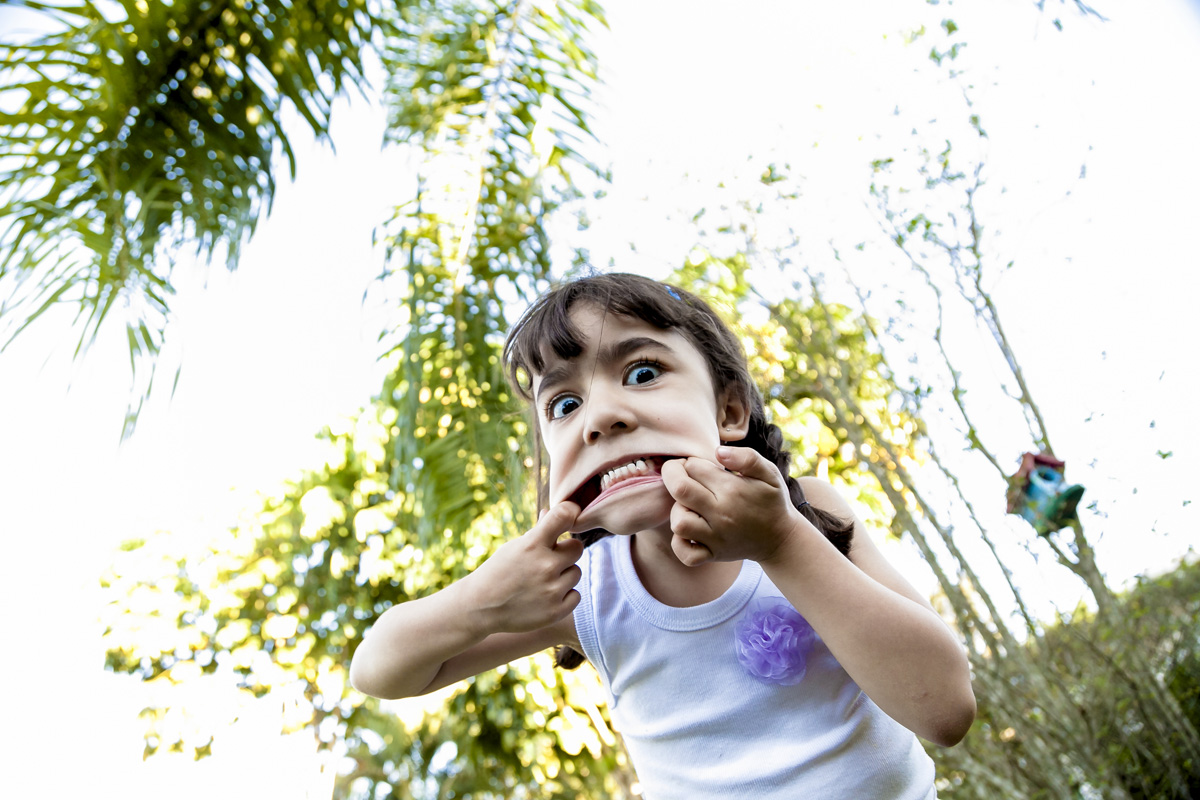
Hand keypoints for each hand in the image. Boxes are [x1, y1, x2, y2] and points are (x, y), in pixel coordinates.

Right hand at [462, 501, 583, 634]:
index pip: (564, 515)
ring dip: (563, 575)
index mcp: (532, 544)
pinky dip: (563, 596)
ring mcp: (552, 591)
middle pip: (577, 548)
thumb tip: (553, 511)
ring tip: (541, 581)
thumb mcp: (514, 547)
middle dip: (565, 552)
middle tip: (549, 559)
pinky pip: (575, 596)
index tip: (570, 516)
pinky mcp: (556, 612)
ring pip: (576, 573)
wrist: (480, 607)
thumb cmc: (498, 571)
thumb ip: (538, 531)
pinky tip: (545, 596)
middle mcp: (545, 566)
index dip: (571, 512)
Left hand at [660, 446, 805, 566]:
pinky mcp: (713, 555)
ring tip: (690, 504)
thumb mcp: (769, 473)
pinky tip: (688, 530)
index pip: (694, 467)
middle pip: (680, 490)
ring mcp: (716, 538)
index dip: (690, 461)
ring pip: (679, 522)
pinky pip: (685, 553)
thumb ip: (747, 457)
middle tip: (678, 473)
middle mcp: (722, 514)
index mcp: (733, 490)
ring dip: (677, 509)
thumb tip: (718, 452)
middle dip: (672, 474)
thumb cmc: (771, 500)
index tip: (698, 466)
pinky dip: (680, 543)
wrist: (781, 538)